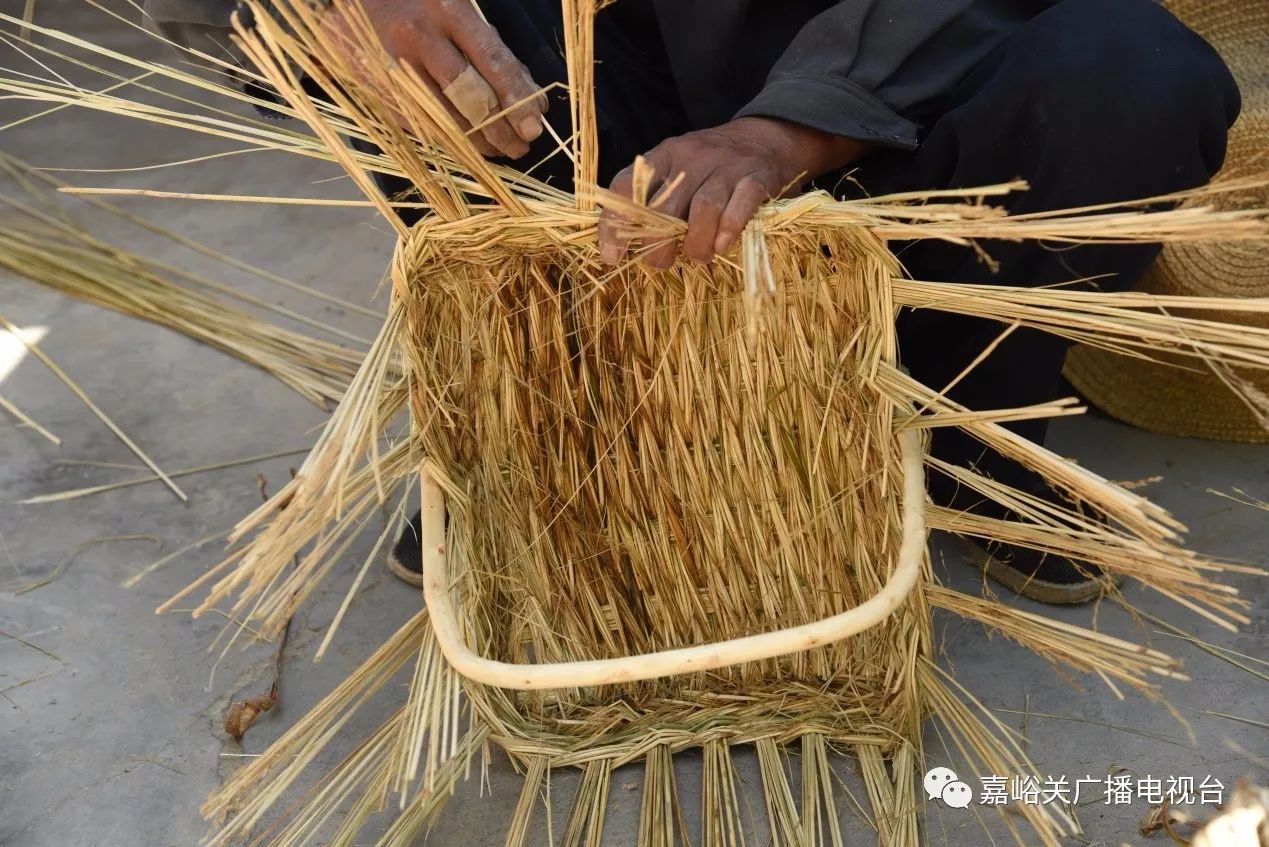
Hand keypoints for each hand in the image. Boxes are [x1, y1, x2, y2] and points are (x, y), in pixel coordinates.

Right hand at [324, 0, 545, 158]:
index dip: (516, 98)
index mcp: (448, 12)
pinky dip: (448, 140)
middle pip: (470, 97)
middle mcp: (421, 38)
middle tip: (520, 148)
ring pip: (445, 119)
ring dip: (477, 143)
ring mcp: (396, 68)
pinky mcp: (380, 91)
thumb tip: (527, 94)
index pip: (492, 61)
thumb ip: (490, 48)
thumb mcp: (455, 10)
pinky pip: (421, 125)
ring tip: (499, 150)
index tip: (534, 126)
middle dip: (500, 130)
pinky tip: (466, 146)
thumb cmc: (416, 5)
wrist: (352, 4)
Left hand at [599, 117, 869, 267]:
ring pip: (704, 208)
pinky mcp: (757, 177)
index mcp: (664, 154)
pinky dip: (728, 231)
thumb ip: (651, 201)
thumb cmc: (710, 168)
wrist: (766, 139)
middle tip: (662, 262)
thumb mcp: (675, 171)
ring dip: (696, 243)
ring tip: (697, 257)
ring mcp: (726, 166)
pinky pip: (740, 206)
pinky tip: (722, 245)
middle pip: (665, 206)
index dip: (614, 223)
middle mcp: (692, 157)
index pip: (627, 184)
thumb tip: (617, 246)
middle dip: (658, 245)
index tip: (612, 256)